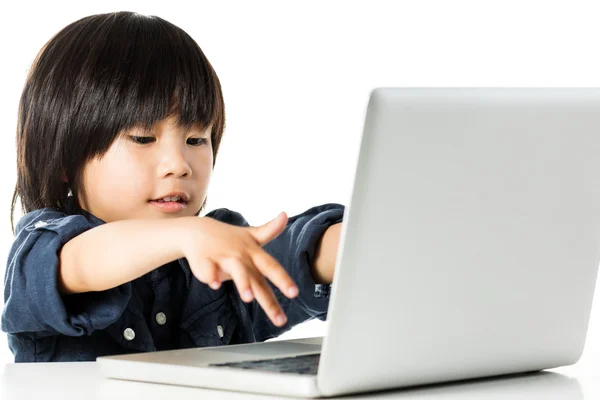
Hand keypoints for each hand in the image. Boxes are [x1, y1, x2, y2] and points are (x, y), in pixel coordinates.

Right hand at [178, 212, 297, 326]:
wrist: (197, 230)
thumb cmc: (228, 238)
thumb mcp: (251, 235)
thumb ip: (270, 230)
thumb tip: (285, 214)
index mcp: (253, 254)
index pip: (271, 268)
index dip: (283, 280)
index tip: (294, 293)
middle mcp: (241, 256)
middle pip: (257, 277)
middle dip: (268, 298)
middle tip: (279, 316)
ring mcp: (223, 257)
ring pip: (235, 271)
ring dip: (242, 283)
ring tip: (248, 298)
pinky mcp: (204, 260)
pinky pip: (208, 270)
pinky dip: (211, 276)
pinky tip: (215, 284)